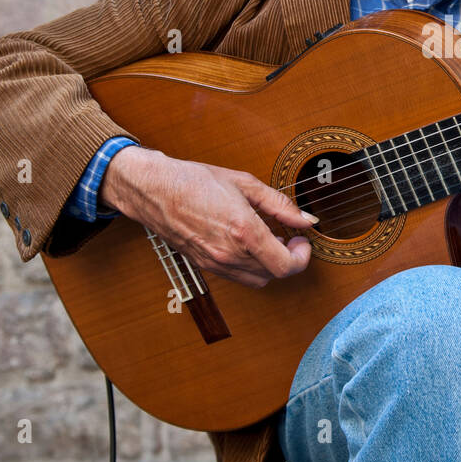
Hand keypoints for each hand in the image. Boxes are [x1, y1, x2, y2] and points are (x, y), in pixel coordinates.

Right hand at [98, 146, 315, 289]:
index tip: (301, 241)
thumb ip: (279, 204)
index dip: (301, 258)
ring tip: (267, 239)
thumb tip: (305, 219)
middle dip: (287, 258)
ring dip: (268, 265)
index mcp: (243, 232)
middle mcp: (229, 254)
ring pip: (256, 280)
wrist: (154, 190)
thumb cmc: (195, 181)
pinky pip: (237, 276)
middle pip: (273, 275)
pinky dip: (250, 266)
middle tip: (287, 236)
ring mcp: (215, 263)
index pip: (284, 266)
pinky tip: (247, 243)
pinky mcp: (205, 265)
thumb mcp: (245, 184)